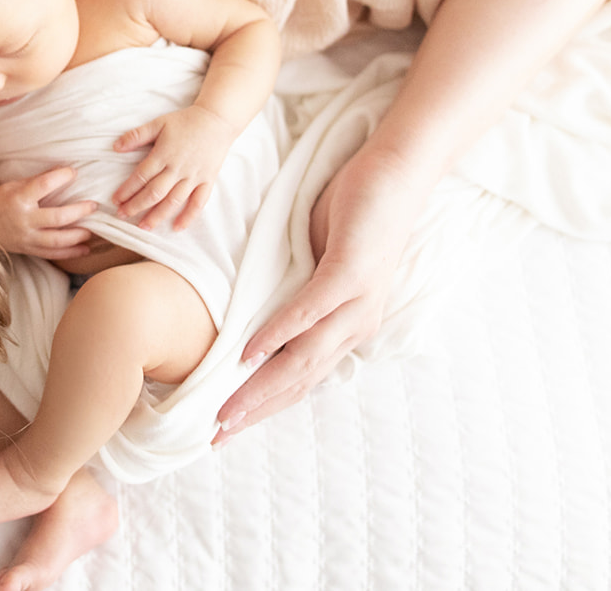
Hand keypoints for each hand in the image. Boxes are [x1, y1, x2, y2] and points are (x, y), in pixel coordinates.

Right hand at [0, 167, 100, 259]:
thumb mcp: (13, 186)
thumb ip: (37, 181)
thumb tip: (63, 172)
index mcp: (19, 198)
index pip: (44, 185)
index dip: (61, 176)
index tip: (74, 172)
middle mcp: (24, 219)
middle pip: (57, 217)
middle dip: (79, 211)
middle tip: (93, 206)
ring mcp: (26, 237)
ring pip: (57, 240)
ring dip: (78, 236)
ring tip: (93, 231)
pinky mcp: (28, 249)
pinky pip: (52, 254)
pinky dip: (70, 253)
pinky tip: (84, 248)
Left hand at [110, 105, 234, 229]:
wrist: (217, 120)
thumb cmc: (185, 121)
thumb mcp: (158, 123)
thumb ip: (137, 136)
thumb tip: (115, 147)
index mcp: (163, 155)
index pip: (141, 177)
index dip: (127, 190)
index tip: (115, 200)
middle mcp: (178, 169)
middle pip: (154, 193)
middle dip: (136, 206)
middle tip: (122, 215)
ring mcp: (194, 177)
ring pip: (173, 201)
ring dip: (157, 215)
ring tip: (143, 226)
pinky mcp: (207, 180)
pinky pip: (198, 202)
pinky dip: (189, 216)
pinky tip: (177, 227)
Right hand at [211, 145, 428, 444]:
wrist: (393, 176)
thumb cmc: (353, 215)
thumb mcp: (317, 262)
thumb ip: (295, 292)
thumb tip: (257, 310)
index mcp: (346, 326)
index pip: (301, 379)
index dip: (264, 405)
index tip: (226, 426)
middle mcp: (355, 325)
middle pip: (299, 382)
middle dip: (256, 410)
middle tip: (217, 434)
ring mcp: (355, 303)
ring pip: (303, 359)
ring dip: (261, 388)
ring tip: (227, 409)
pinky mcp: (350, 275)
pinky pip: (308, 313)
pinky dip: (276, 335)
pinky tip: (249, 353)